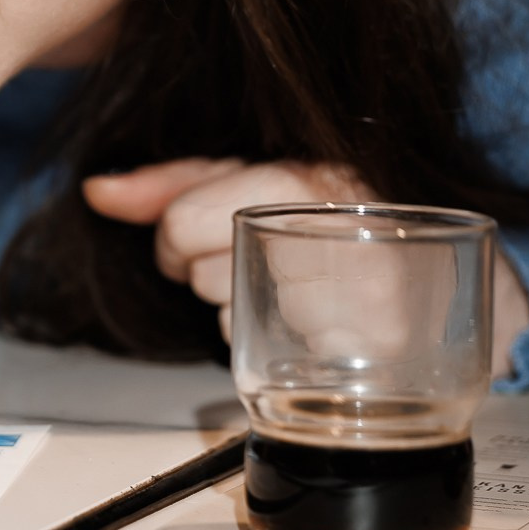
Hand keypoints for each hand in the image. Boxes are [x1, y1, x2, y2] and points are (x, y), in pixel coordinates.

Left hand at [84, 158, 528, 377]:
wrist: (432, 277)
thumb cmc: (331, 220)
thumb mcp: (254, 178)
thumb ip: (173, 183)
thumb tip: (97, 190)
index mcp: (307, 173)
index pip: (187, 221)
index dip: (175, 236)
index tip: (191, 238)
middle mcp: (337, 225)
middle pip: (202, 273)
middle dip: (210, 272)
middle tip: (259, 263)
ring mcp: (360, 291)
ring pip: (231, 316)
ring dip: (243, 309)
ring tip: (293, 289)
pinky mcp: (373, 347)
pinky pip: (273, 356)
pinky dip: (275, 345)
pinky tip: (307, 323)